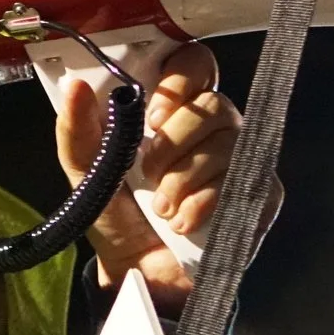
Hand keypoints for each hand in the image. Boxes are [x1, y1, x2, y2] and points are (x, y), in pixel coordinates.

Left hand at [55, 41, 278, 315]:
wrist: (136, 270)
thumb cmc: (115, 211)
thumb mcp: (85, 169)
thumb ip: (77, 128)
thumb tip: (74, 85)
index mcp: (171, 107)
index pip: (195, 63)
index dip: (181, 78)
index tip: (152, 114)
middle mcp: (211, 126)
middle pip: (214, 105)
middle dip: (175, 140)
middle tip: (147, 171)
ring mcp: (239, 158)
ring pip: (228, 145)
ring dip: (184, 179)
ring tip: (160, 207)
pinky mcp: (259, 193)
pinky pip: (245, 183)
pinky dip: (206, 205)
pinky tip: (183, 222)